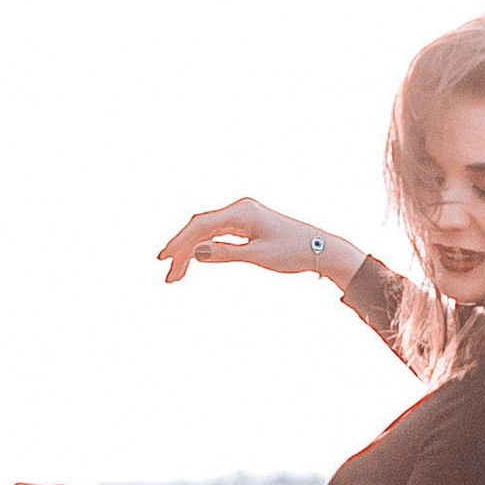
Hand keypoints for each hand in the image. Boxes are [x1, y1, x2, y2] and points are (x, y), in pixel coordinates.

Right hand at [156, 195, 363, 288]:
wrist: (321, 249)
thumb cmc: (293, 252)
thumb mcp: (258, 256)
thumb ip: (225, 253)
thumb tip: (196, 253)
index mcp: (241, 212)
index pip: (201, 227)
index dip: (179, 243)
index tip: (164, 260)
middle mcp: (240, 209)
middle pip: (200, 229)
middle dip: (182, 251)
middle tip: (169, 275)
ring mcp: (243, 216)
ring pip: (207, 232)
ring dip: (191, 252)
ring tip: (176, 274)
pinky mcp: (248, 225)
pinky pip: (218, 234)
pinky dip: (205, 248)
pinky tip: (194, 261)